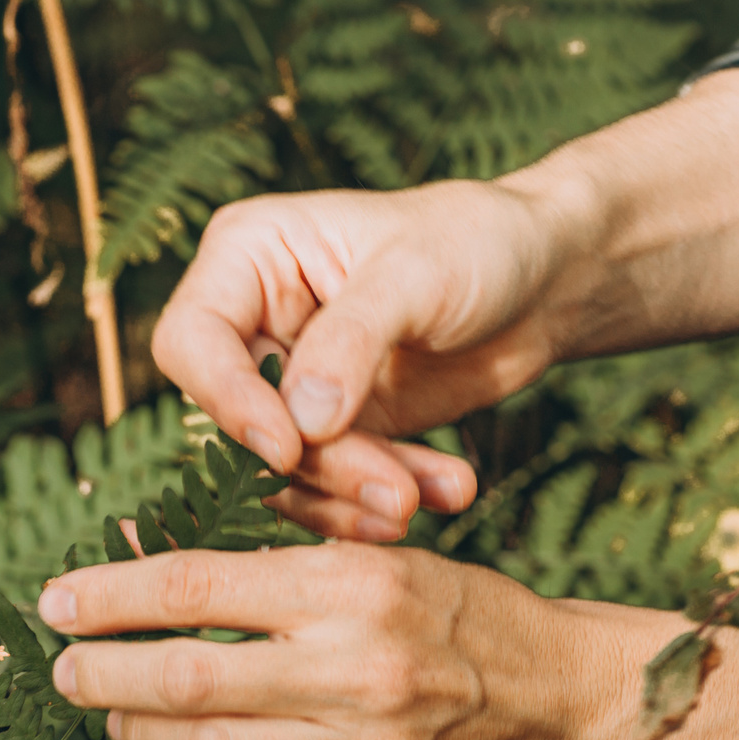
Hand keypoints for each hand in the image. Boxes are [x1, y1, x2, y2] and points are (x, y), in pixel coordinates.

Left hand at [39, 546, 738, 739]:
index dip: (111, 595)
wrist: (572, 705)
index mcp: (355, 586)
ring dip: (137, 733)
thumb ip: (277, 565)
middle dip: (102, 674)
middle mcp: (355, 670)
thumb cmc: (467, 619)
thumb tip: (146, 558)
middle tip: (66, 670)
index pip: (198, 586)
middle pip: (182, 677)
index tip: (58, 603)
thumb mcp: (383, 558)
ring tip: (115, 712)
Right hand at [151, 181, 563, 541]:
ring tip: (424, 498)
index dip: (228, 399)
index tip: (287, 446)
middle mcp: (253, 321)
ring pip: (285, 466)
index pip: (191, 341)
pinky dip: (379, 499)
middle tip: (394, 493)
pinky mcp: (337, 429)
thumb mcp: (414, 274)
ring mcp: (293, 382)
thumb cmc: (476, 240)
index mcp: (247, 256)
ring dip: (352, 493)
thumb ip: (351, 341)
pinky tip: (444, 491)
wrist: (547, 277)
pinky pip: (332, 484)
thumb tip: (299, 421)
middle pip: (242, 418)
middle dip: (317, 463)